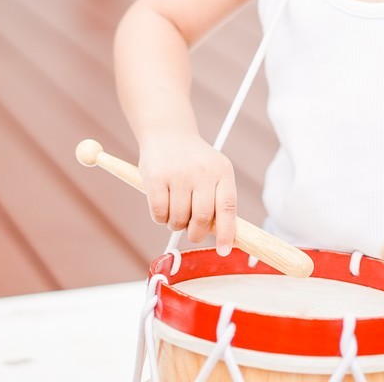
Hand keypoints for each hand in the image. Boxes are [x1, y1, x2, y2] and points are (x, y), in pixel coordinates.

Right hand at [138, 129, 237, 253]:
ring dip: (175, 224)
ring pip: (178, 220)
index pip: (227, 208)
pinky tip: (163, 205)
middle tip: (191, 232)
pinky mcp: (156, 178)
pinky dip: (160, 218)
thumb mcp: (214, 172)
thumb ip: (218, 200)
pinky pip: (158, 214)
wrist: (168, 133)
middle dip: (195, 233)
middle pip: (201, 219)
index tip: (223, 251)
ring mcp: (178, 174)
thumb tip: (223, 238)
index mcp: (222, 171)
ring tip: (176, 211)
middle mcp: (202, 172)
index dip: (226, 233)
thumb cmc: (194, 162)